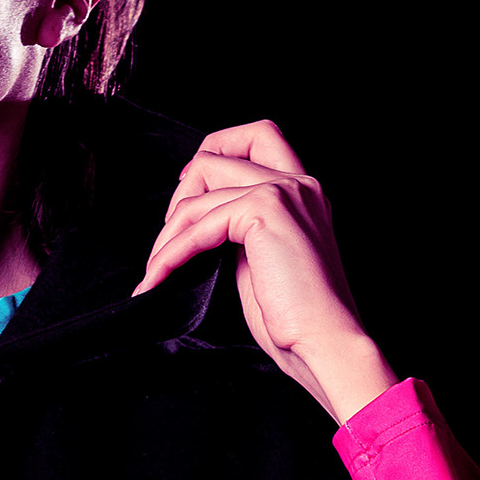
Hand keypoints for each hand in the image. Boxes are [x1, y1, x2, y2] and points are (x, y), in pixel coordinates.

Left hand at [134, 120, 398, 426]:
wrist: (325, 344)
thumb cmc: (296, 319)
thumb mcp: (264, 260)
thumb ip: (241, 228)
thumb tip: (196, 218)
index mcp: (304, 192)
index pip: (259, 135)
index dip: (216, 150)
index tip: (189, 190)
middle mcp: (299, 183)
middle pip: (215, 154)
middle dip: (179, 196)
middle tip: (165, 243)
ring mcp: (284, 191)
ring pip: (199, 189)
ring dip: (167, 235)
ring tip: (155, 271)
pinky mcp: (265, 209)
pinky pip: (199, 222)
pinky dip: (171, 252)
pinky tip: (158, 277)